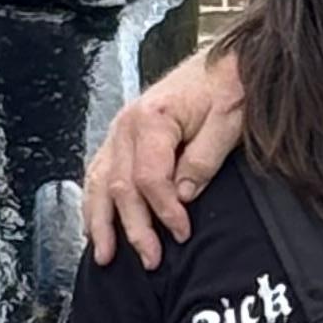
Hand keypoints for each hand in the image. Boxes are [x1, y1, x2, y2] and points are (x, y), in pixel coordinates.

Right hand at [83, 46, 244, 266]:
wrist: (225, 62)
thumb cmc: (228, 88)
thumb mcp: (227, 122)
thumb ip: (203, 160)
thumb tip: (182, 196)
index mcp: (151, 118)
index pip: (148, 178)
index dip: (164, 210)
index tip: (182, 233)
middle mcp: (126, 125)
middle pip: (120, 186)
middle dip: (133, 228)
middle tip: (151, 260)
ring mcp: (118, 132)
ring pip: (99, 183)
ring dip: (101, 222)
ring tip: (104, 256)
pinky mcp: (120, 137)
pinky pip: (98, 173)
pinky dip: (94, 202)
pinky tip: (93, 225)